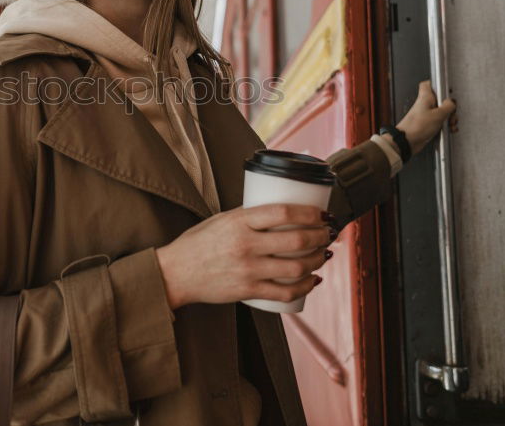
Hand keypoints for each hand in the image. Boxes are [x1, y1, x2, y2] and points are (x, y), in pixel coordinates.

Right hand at [154, 204, 334, 309]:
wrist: (176, 273)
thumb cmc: (198, 243)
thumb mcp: (221, 220)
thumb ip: (249, 218)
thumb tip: (281, 215)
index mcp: (238, 221)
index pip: (283, 213)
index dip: (309, 213)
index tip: (322, 214)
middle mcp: (245, 245)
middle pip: (296, 241)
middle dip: (321, 236)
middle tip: (328, 233)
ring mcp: (247, 270)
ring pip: (296, 267)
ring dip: (318, 260)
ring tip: (324, 254)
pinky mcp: (247, 290)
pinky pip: (285, 292)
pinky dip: (305, 287)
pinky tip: (313, 280)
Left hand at [395, 80, 456, 154]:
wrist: (407, 141)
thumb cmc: (417, 127)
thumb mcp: (438, 114)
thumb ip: (448, 106)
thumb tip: (452, 102)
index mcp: (425, 97)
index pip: (428, 84)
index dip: (438, 84)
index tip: (447, 89)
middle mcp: (425, 105)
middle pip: (440, 100)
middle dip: (449, 107)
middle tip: (451, 113)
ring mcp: (426, 115)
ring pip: (441, 112)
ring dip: (449, 118)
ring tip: (450, 123)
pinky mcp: (427, 125)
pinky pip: (439, 122)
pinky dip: (445, 126)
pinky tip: (449, 129)